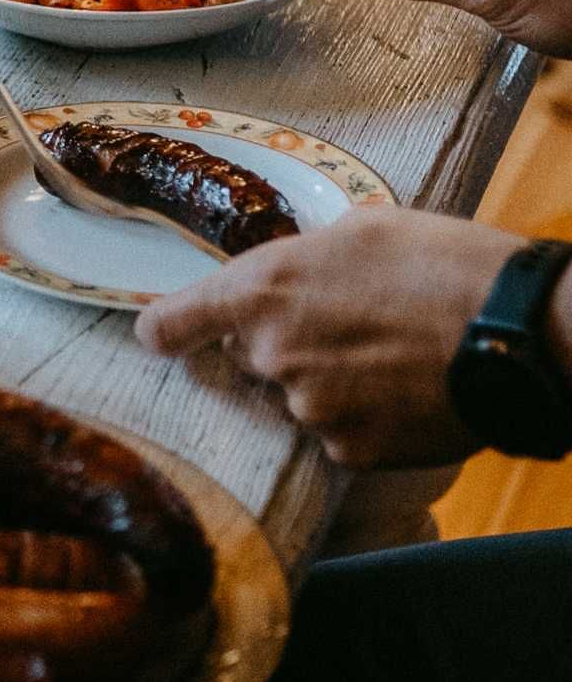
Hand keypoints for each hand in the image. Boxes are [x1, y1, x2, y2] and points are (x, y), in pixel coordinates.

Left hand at [137, 209, 521, 467]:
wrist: (516, 333)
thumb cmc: (445, 265)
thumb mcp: (361, 230)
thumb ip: (303, 259)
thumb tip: (291, 276)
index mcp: (262, 290)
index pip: (170, 324)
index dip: (168, 330)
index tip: (165, 335)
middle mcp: (271, 354)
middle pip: (249, 357)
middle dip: (284, 343)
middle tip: (349, 323)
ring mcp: (307, 409)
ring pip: (298, 396)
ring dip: (329, 381)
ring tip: (392, 355)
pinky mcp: (347, 452)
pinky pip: (337, 434)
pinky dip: (363, 418)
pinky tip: (405, 390)